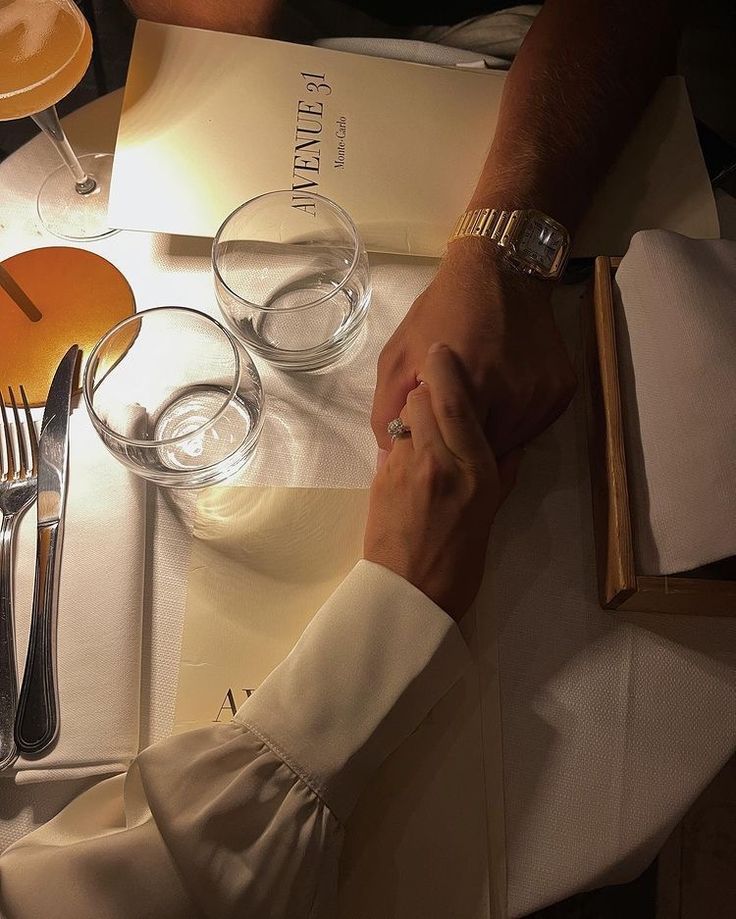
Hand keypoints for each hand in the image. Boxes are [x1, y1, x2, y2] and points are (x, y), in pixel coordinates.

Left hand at [364, 343, 518, 620]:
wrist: (409, 598)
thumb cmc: (460, 563)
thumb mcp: (491, 515)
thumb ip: (500, 472)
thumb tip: (505, 441)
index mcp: (473, 469)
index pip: (455, 400)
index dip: (445, 367)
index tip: (442, 349)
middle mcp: (438, 460)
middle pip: (423, 397)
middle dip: (428, 387)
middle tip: (436, 390)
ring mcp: (404, 468)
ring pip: (403, 416)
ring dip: (413, 410)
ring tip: (425, 425)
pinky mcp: (379, 478)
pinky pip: (392, 441)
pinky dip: (401, 437)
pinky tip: (409, 453)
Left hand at [371, 241, 575, 455]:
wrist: (501, 273)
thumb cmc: (441, 314)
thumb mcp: (398, 356)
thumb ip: (388, 411)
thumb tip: (388, 455)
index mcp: (472, 388)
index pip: (451, 452)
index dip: (437, 450)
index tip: (427, 441)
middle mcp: (514, 397)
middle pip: (483, 452)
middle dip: (463, 447)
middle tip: (449, 428)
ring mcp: (543, 396)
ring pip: (511, 443)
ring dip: (489, 437)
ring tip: (474, 413)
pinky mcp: (562, 392)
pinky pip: (533, 426)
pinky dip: (514, 423)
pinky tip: (499, 402)